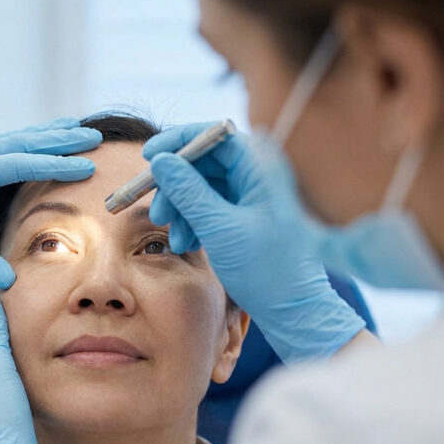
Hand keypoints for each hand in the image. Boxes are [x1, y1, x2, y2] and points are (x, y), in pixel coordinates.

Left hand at [0, 118, 101, 298]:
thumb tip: (8, 280)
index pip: (15, 163)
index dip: (52, 165)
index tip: (86, 166)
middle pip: (16, 143)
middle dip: (54, 140)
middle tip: (91, 136)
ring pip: (5, 144)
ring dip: (38, 138)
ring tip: (70, 131)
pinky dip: (17, 149)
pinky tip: (26, 153)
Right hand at [142, 123, 364, 363]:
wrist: (293, 309)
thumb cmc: (266, 268)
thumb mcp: (219, 227)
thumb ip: (188, 191)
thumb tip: (161, 161)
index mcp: (262, 169)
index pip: (216, 134)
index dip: (180, 140)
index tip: (150, 155)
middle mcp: (257, 176)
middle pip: (204, 162)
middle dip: (174, 184)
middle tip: (156, 211)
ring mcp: (250, 197)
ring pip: (201, 186)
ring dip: (180, 208)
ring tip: (173, 236)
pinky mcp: (243, 216)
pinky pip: (208, 206)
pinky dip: (192, 221)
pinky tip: (188, 244)